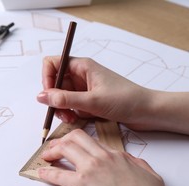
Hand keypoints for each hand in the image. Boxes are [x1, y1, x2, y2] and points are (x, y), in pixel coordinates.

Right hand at [37, 56, 156, 129]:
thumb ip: (65, 99)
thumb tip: (41, 97)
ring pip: (62, 96)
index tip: (48, 95)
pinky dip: (72, 113)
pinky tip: (79, 119)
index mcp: (83, 66)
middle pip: (55, 83)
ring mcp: (85, 89)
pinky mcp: (89, 101)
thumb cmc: (126, 100)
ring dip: (62, 108)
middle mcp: (82, 76)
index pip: (53, 63)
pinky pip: (72, 106)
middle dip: (55, 99)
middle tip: (61, 112)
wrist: (147, 112)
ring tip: (72, 118)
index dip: (47, 78)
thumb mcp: (92, 101)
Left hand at [38, 130, 172, 185]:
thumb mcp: (150, 175)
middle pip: (77, 138)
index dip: (81, 142)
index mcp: (117, 155)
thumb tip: (130, 162)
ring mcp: (91, 168)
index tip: (75, 145)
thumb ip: (138, 165)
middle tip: (56, 146)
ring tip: (46, 156)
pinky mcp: (81, 184)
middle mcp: (102, 157)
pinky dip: (48, 173)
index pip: (94, 142)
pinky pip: (59, 174)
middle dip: (64, 139)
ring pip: (66, 149)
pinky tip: (42, 173)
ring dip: (53, 151)